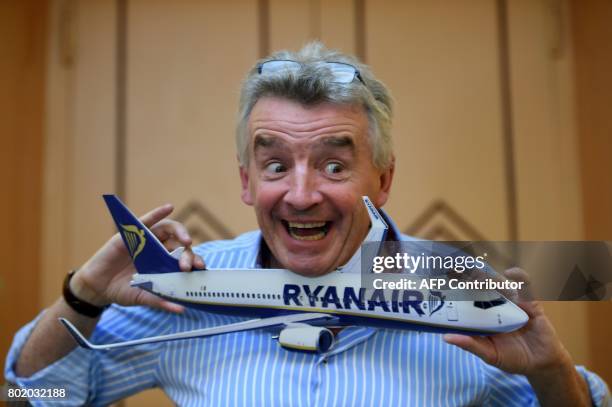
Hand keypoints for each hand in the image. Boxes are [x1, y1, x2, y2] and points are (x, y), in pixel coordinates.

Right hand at [69, 203, 205, 312]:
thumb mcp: (144, 297)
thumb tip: (181, 309)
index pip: (184, 257)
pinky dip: (158, 213)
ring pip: (168, 229)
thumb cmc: (122, 290)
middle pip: (179, 244)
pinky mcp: (131, 234)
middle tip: (187, 265)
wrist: (98, 288)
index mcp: (166, 263)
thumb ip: (161, 301)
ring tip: (187, 241)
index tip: (199, 268)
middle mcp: (159, 249)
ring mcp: (147, 240)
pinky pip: (147, 220)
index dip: (194, 261)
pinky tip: (168, 207)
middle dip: (187, 253)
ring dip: (180, 232)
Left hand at [443, 268, 568, 374]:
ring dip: (490, 275)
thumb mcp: (489, 354)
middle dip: (470, 274)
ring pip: (501, 283)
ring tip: (479, 273)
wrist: (542, 364)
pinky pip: (526, 286)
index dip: (457, 285)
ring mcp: (513, 302)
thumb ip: (471, 345)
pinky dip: (519, 277)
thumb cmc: (512, 358)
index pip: (468, 295)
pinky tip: (511, 274)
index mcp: (483, 315)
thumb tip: (446, 337)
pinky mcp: (531, 302)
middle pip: (483, 285)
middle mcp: (496, 305)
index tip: (444, 275)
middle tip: (457, 268)